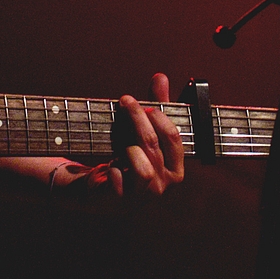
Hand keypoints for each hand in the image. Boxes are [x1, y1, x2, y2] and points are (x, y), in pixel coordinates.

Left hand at [52, 73, 184, 200]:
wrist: (104, 190)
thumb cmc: (130, 158)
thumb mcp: (145, 132)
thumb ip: (156, 106)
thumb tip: (160, 77)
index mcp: (176, 168)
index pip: (174, 137)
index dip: (158, 116)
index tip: (142, 103)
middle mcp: (164, 184)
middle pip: (153, 144)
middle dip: (138, 119)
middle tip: (125, 101)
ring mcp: (144, 196)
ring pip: (142, 167)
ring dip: (129, 149)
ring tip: (120, 143)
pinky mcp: (122, 201)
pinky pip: (119, 181)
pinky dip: (113, 169)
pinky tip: (110, 165)